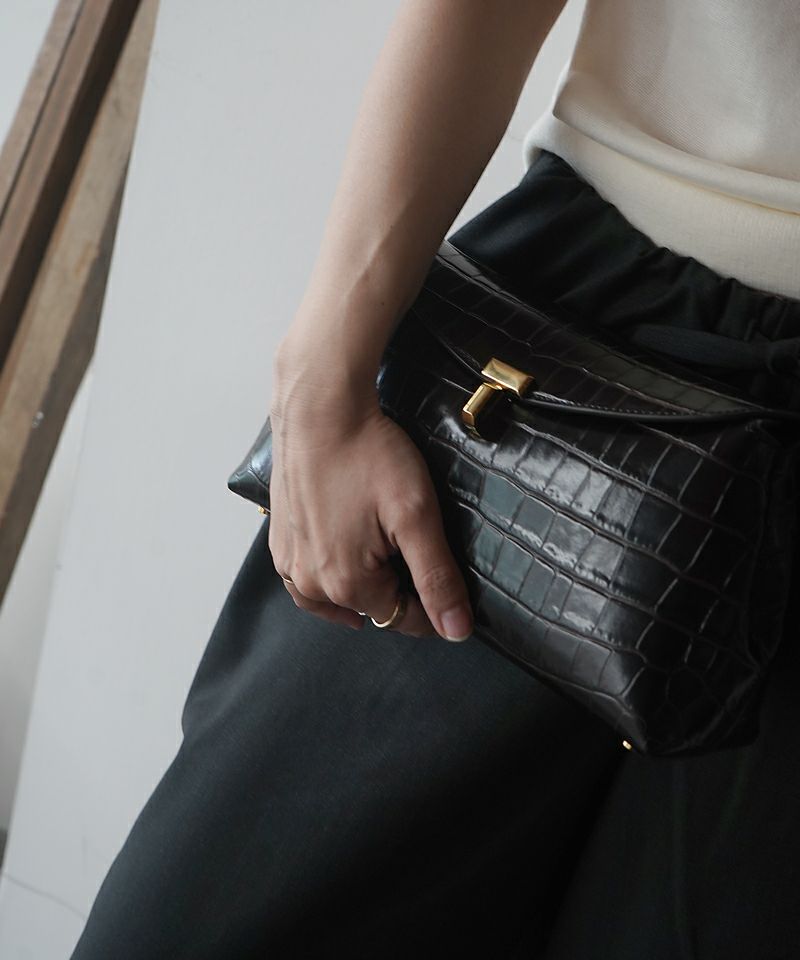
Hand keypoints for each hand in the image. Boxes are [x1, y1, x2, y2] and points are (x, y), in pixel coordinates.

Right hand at [266, 364, 473, 640]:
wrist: (319, 409)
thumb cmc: (368, 454)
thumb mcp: (417, 516)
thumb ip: (437, 577)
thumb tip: (456, 631)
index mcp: (348, 585)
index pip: (405, 618)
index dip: (434, 605)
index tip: (449, 580)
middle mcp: (311, 583)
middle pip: (371, 607)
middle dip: (399, 589)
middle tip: (416, 548)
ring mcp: (290, 561)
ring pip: (337, 598)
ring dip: (364, 586)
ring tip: (386, 557)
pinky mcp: (280, 539)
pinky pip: (305, 580)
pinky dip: (327, 580)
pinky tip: (342, 566)